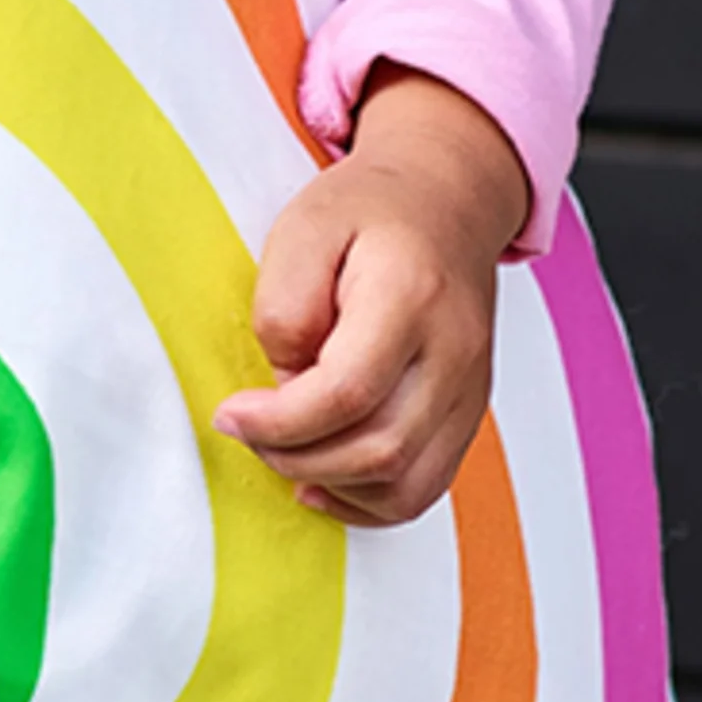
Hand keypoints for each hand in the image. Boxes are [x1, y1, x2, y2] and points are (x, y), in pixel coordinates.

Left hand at [216, 70, 533, 525]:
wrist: (448, 200)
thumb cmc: (371, 210)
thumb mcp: (303, 227)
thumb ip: (284, 306)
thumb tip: (285, 384)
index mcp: (410, 294)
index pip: (347, 391)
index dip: (279, 422)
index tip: (231, 414)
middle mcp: (453, 350)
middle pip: (381, 449)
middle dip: (297, 458)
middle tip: (250, 431)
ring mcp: (470, 388)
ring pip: (407, 483)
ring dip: (333, 484)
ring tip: (284, 451)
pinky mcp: (469, 412)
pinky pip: (426, 486)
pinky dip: (370, 501)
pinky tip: (325, 479)